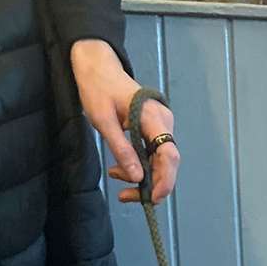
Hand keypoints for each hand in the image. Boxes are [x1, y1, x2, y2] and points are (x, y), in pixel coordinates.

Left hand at [69, 39, 179, 203]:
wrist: (97, 67)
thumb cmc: (98, 88)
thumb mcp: (104, 121)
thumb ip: (122, 149)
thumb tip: (137, 178)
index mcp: (154, 118)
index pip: (169, 155)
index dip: (165, 180)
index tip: (151, 197)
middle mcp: (164, 123)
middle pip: (167, 163)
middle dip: (151, 185)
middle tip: (126, 196)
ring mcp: (161, 127)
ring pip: (160, 162)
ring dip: (142, 177)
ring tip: (116, 177)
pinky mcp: (154, 130)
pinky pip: (152, 155)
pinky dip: (139, 167)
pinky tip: (120, 169)